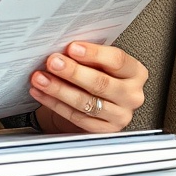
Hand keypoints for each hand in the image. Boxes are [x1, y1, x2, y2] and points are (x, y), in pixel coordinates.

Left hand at [28, 42, 146, 132]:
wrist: (92, 103)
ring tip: (41, 78)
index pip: (117, 60)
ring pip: (86, 102)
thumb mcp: (97, 62)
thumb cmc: (96, 75)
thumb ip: (86, 55)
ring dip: (59, 89)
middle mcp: (131, 95)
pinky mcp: (104, 130)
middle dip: (73, 72)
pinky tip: (41, 93)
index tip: (72, 48)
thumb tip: (62, 45)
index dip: (94, 54)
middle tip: (53, 62)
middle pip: (101, 83)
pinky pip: (76, 117)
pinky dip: (55, 104)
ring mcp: (120, 115)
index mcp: (134, 72)